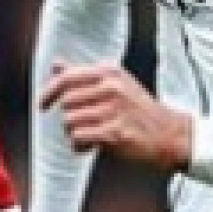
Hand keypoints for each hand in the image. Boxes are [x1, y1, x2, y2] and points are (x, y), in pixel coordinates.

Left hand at [38, 63, 192, 170]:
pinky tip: (90, 146)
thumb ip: (84, 75)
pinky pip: (79, 138)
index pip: (67, 78)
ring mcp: (114, 110)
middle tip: (83, 126)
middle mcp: (111, 87)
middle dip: (69, 118)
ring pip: (70, 122)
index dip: (48, 92)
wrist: (169, 134)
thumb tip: (56, 65)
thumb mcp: (116, 83)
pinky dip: (80, 145)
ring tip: (90, 137)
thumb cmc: (140, 111)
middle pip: (66, 103)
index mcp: (109, 72)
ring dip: (74, 134)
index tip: (42, 104)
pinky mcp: (115, 133)